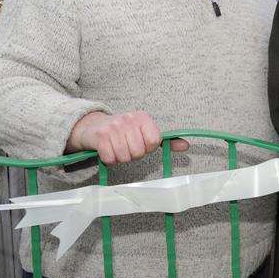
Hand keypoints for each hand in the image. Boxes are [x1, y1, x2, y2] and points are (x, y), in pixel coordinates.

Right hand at [66, 111, 188, 164]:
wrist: (93, 127)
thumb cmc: (123, 132)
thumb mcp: (144, 132)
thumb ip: (165, 140)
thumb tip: (186, 146)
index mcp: (143, 117)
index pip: (154, 142)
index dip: (147, 148)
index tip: (140, 144)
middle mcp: (129, 119)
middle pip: (139, 152)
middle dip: (132, 154)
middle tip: (125, 147)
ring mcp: (114, 126)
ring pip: (125, 157)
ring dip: (120, 158)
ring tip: (116, 148)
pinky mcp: (100, 136)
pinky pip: (110, 158)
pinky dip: (109, 159)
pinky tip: (107, 150)